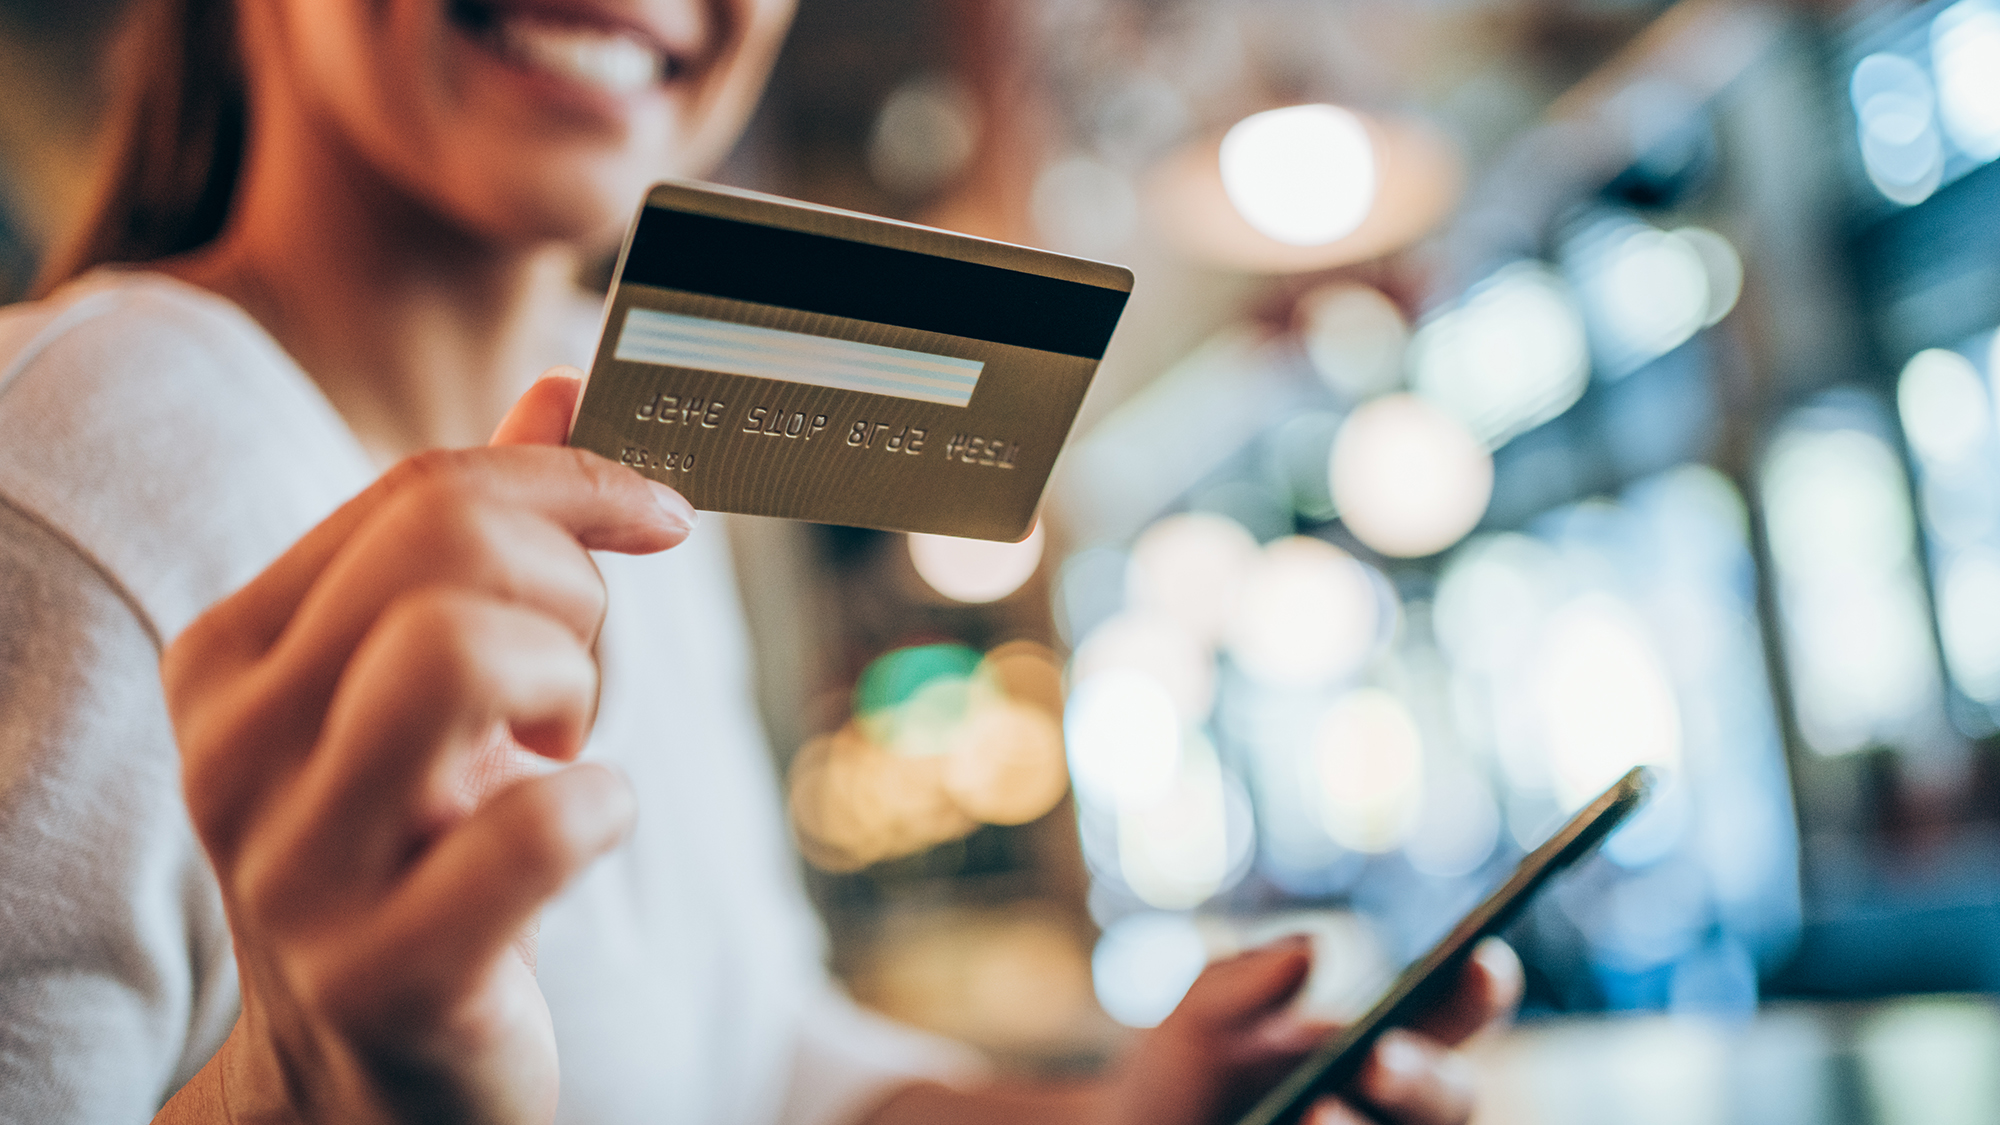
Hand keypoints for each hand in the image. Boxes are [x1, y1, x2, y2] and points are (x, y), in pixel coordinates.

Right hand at [156, 372, 693, 1123]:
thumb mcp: (435, 688)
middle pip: (445, 546)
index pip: (419, 490)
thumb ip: (491, 536)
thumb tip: (565, 381)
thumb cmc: (425, 855)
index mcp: (237, 656)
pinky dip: (602, 809)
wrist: (375, 1079)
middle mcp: (234, 748)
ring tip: (554, 751)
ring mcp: (295, 868)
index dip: (571, 480)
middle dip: (569, 588)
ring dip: (569, 689)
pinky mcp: (384, 972)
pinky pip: (541, 824)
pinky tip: (580, 832)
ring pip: (462, 652)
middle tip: (574, 681)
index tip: (658, 517)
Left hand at [1106, 936, 1523, 1124]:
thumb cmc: (1184, 1084)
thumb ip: (1239, 983)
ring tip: (1320, 1111)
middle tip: (1378, 1058)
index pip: (1451, 1014)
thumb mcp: (1195, 1027)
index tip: (1484, 958)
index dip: (1480, 990)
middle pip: (1450, 1099)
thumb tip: (1309, 948)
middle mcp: (1395, 1112)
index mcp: (1379, 1045)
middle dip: (1420, 1078)